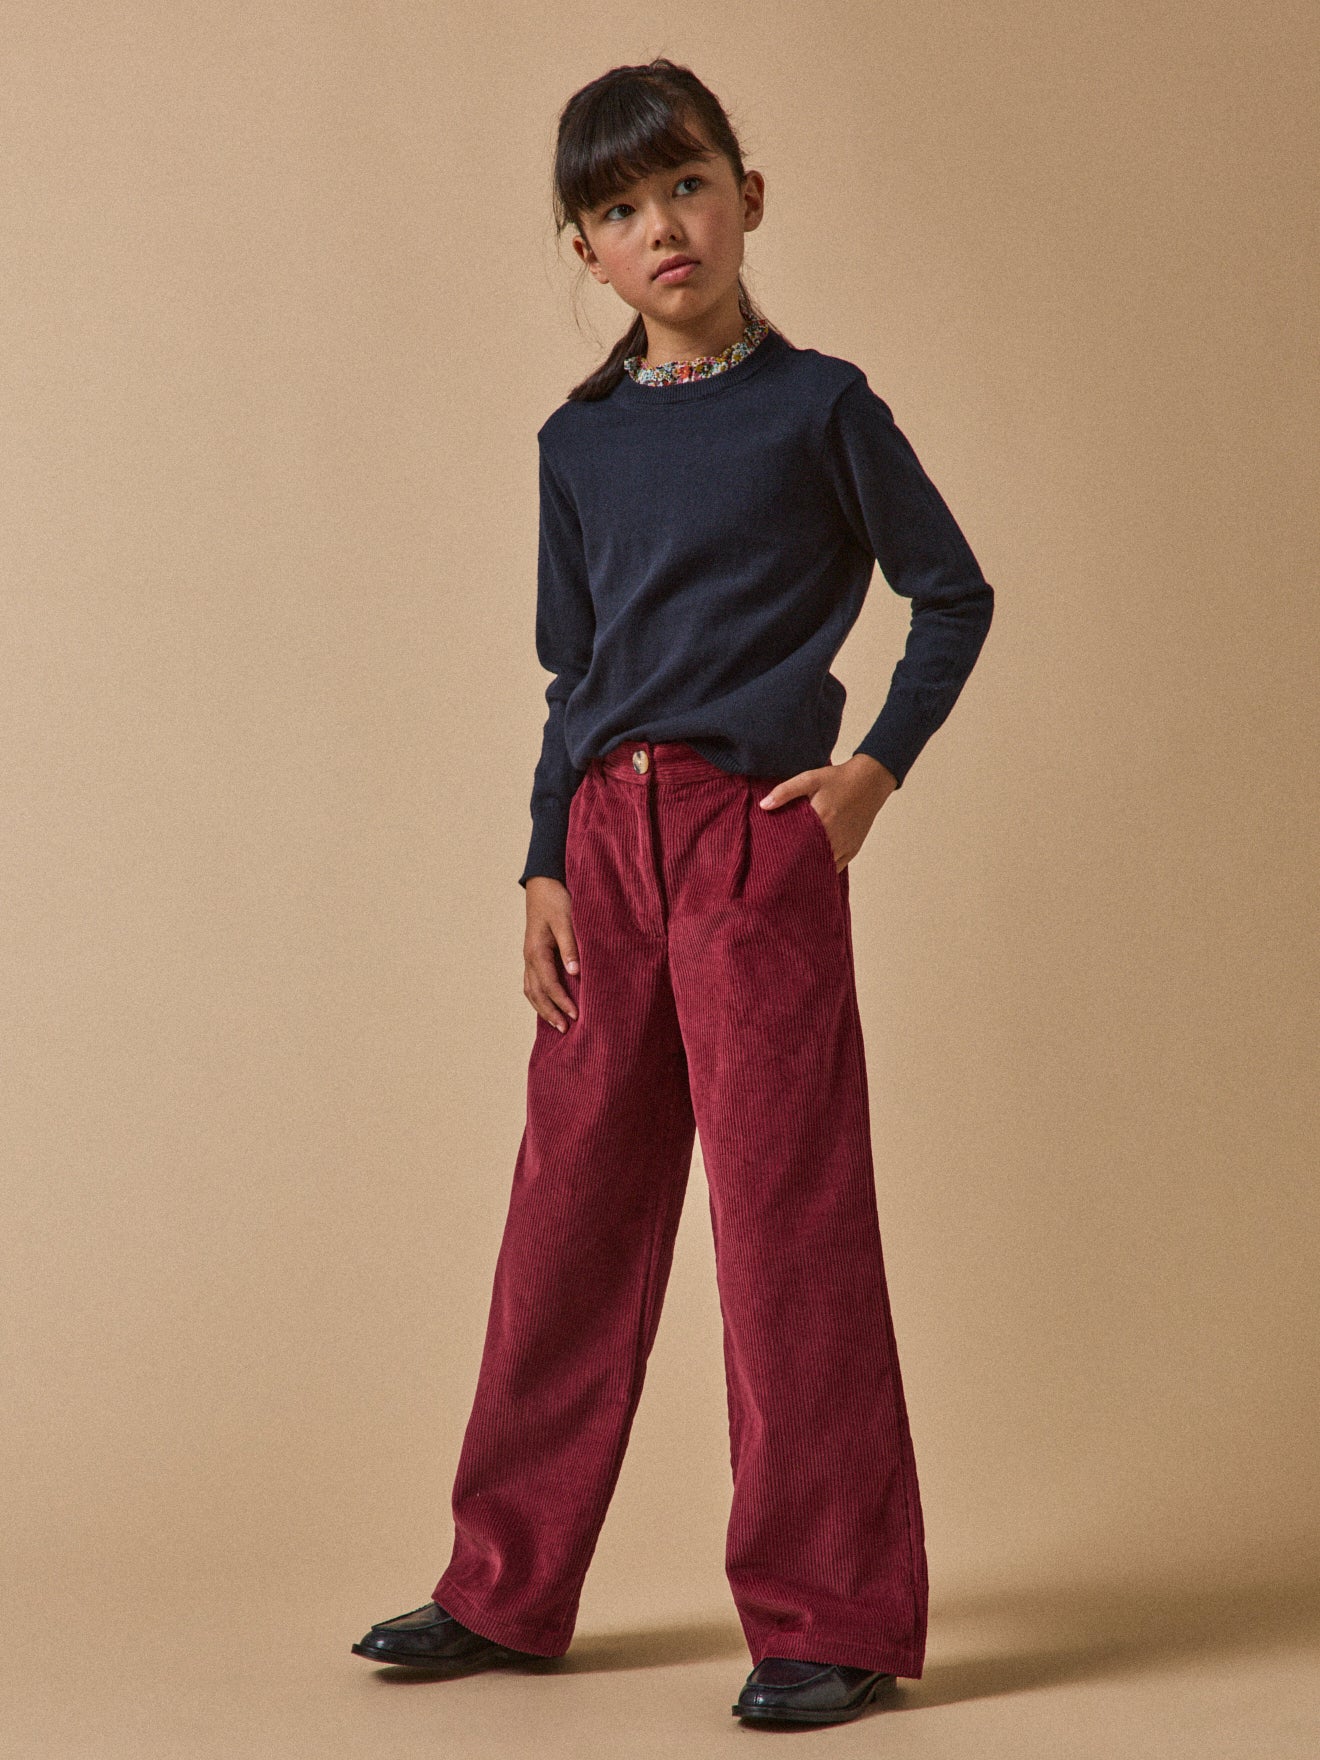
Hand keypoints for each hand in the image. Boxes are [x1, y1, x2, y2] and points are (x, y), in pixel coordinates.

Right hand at [523, 876, 579, 1031]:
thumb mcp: (566, 920)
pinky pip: (533, 982)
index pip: (548, 983)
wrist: (544, 883)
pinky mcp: (534, 955)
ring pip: (531, 990)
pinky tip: (550, 1005)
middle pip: (536, 992)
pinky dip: (540, 997)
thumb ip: (570, 946)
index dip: (561, 1001)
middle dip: (550, 1012)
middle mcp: (529, 957)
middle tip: (566, 1030)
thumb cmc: (557, 899)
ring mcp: (529, 957)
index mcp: (536, 950)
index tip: (576, 1015)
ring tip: (557, 1024)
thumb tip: (574, 973)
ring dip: (543, 1008)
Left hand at [757, 754, 897, 869]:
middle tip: (777, 869)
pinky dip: (824, 869)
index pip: (796, 846)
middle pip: (808, 860)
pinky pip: (836, 867)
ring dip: (809, 869)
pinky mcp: (853, 849)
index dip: (783, 854)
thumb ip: (785, 791)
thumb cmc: (839, 779)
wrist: (870, 781)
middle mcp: (834, 837)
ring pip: (823, 867)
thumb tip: (764, 805)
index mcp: (821, 820)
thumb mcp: (810, 778)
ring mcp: (845, 846)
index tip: (771, 858)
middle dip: (794, 865)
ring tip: (792, 871)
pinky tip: (812, 868)